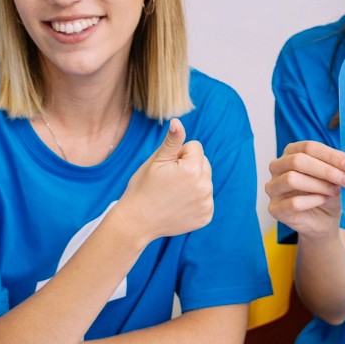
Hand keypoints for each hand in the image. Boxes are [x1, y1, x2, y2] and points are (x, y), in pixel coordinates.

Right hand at [117, 119, 213, 243]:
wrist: (137, 222)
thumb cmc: (143, 187)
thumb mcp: (156, 160)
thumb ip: (172, 140)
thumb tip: (178, 121)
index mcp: (193, 169)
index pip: (195, 147)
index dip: (178, 154)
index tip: (166, 168)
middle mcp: (205, 186)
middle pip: (203, 163)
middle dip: (189, 166)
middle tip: (169, 181)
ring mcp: (207, 203)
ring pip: (205, 180)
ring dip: (193, 183)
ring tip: (172, 193)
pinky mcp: (207, 216)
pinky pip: (206, 198)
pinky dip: (195, 200)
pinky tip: (179, 205)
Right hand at [266, 140, 344, 239]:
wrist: (324, 221)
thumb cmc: (328, 193)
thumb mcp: (336, 176)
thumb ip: (338, 167)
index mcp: (291, 152)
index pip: (308, 147)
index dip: (331, 155)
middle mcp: (277, 167)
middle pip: (297, 161)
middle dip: (326, 170)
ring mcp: (273, 188)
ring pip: (291, 179)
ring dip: (319, 185)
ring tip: (335, 191)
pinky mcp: (275, 209)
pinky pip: (293, 202)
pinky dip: (313, 200)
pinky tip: (324, 200)